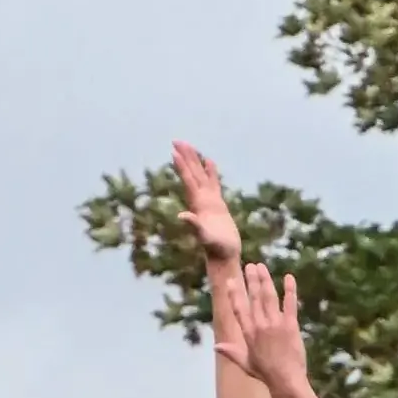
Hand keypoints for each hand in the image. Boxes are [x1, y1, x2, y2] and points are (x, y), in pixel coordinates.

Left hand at [172, 141, 241, 264]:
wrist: (223, 256)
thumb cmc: (216, 248)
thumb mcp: (204, 236)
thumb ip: (193, 225)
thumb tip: (182, 216)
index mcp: (197, 204)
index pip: (188, 180)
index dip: (181, 166)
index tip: (174, 151)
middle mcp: (200, 200)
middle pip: (191, 174)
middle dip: (185, 157)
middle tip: (177, 140)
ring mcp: (208, 202)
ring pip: (201, 176)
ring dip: (195, 162)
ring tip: (190, 146)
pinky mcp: (217, 205)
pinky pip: (214, 184)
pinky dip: (211, 172)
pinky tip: (209, 162)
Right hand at [214, 262, 308, 390]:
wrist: (286, 379)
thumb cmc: (265, 373)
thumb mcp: (245, 363)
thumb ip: (231, 352)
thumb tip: (215, 346)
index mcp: (248, 333)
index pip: (238, 308)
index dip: (234, 293)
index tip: (231, 281)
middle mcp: (260, 325)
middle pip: (254, 297)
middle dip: (251, 280)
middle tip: (250, 266)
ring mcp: (276, 324)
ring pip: (269, 297)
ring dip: (265, 280)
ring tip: (262, 267)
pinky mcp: (291, 325)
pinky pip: (291, 304)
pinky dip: (290, 290)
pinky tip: (289, 277)